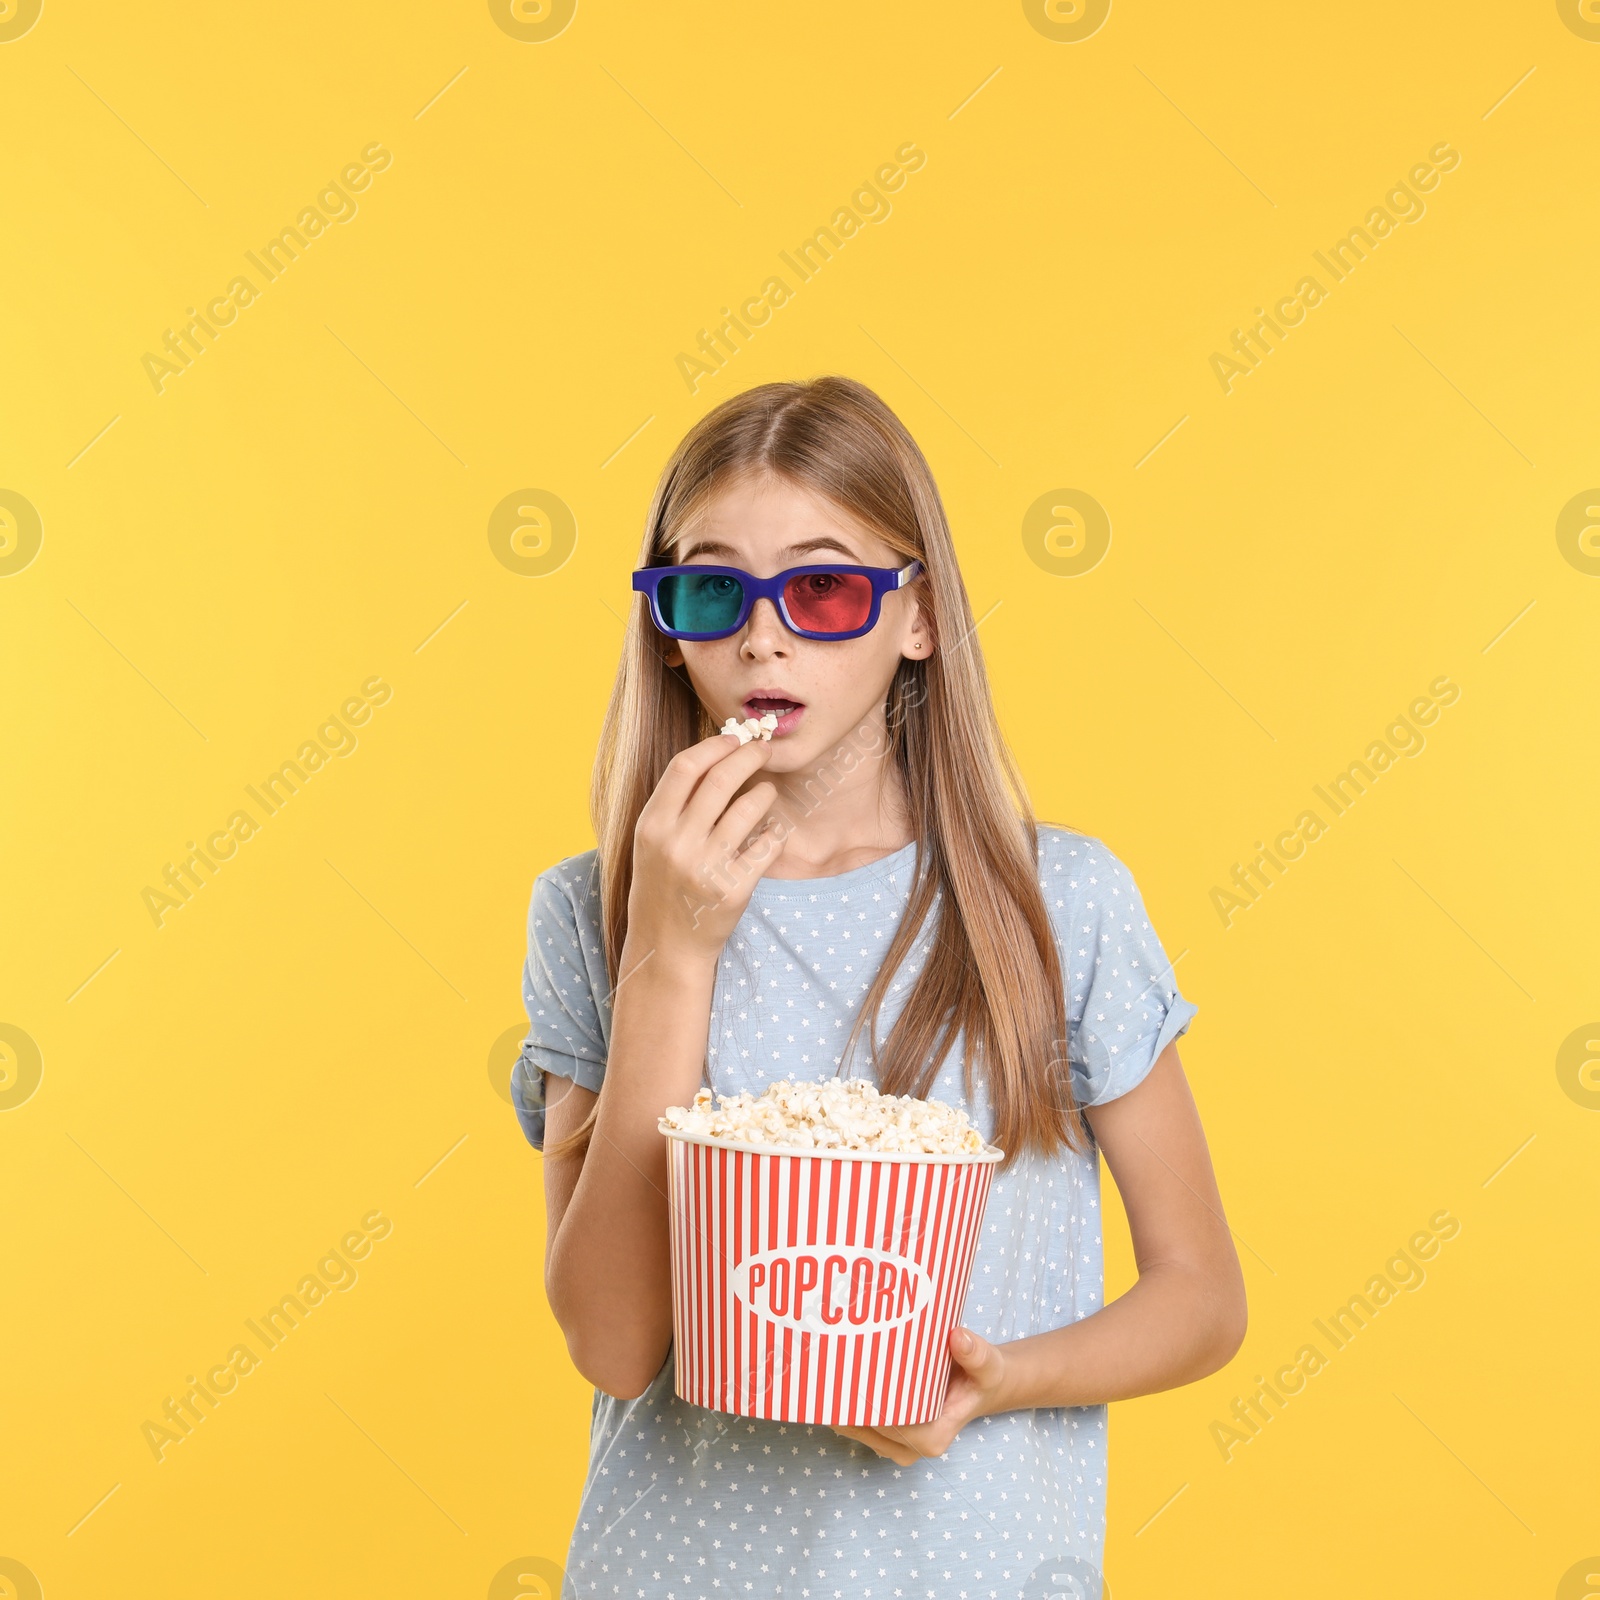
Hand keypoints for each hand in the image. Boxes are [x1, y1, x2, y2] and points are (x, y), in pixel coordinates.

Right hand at [626, 731, 789, 963]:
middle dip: (749, 755)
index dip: (715, 745)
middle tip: (764, 749)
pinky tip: (771, 832)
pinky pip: (767, 845)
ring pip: (750, 807)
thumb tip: (714, 756)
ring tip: (767, 792)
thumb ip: (674, 804)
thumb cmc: (662, 885)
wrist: (666, 946)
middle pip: (721, 779)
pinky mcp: (734, 889)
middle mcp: (676, 842)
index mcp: (651, 825)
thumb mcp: (652, 842)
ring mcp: (706, 866)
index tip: (734, 738)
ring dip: (765, 792)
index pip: (685, 767)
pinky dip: (774, 832)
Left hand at [832, 1327, 1008, 1464]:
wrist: (980, 1387)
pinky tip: (830, 1376)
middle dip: (842, 1397)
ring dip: (838, 1400)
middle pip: (864, 1426)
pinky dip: (844, 1402)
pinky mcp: (887, 1436)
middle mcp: (910, 1449)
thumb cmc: (982, 1378)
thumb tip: (958, 1337)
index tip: (841, 1369)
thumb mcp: (988, 1364)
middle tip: (821, 1359)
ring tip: (820, 1363)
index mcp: (931, 1438)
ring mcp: (896, 1446)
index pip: (883, 1422)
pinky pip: (857, 1423)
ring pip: (855, 1427)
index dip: (861, 1399)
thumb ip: (976, 1354)